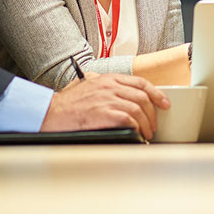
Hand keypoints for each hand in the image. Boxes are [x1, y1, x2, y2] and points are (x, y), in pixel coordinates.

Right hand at [40, 73, 169, 138]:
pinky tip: (136, 134)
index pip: (140, 83)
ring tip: (146, 133)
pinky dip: (136, 128)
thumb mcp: (84, 84)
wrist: (49, 113)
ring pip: (138, 109)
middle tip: (153, 125)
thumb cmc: (65, 103)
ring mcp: (107, 99)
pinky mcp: (103, 113)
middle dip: (153, 113)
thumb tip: (103, 82)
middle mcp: (110, 86)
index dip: (156, 93)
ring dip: (146, 123)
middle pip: (143, 97)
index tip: (164, 103)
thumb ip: (96, 81)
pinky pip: (128, 119)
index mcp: (108, 78)